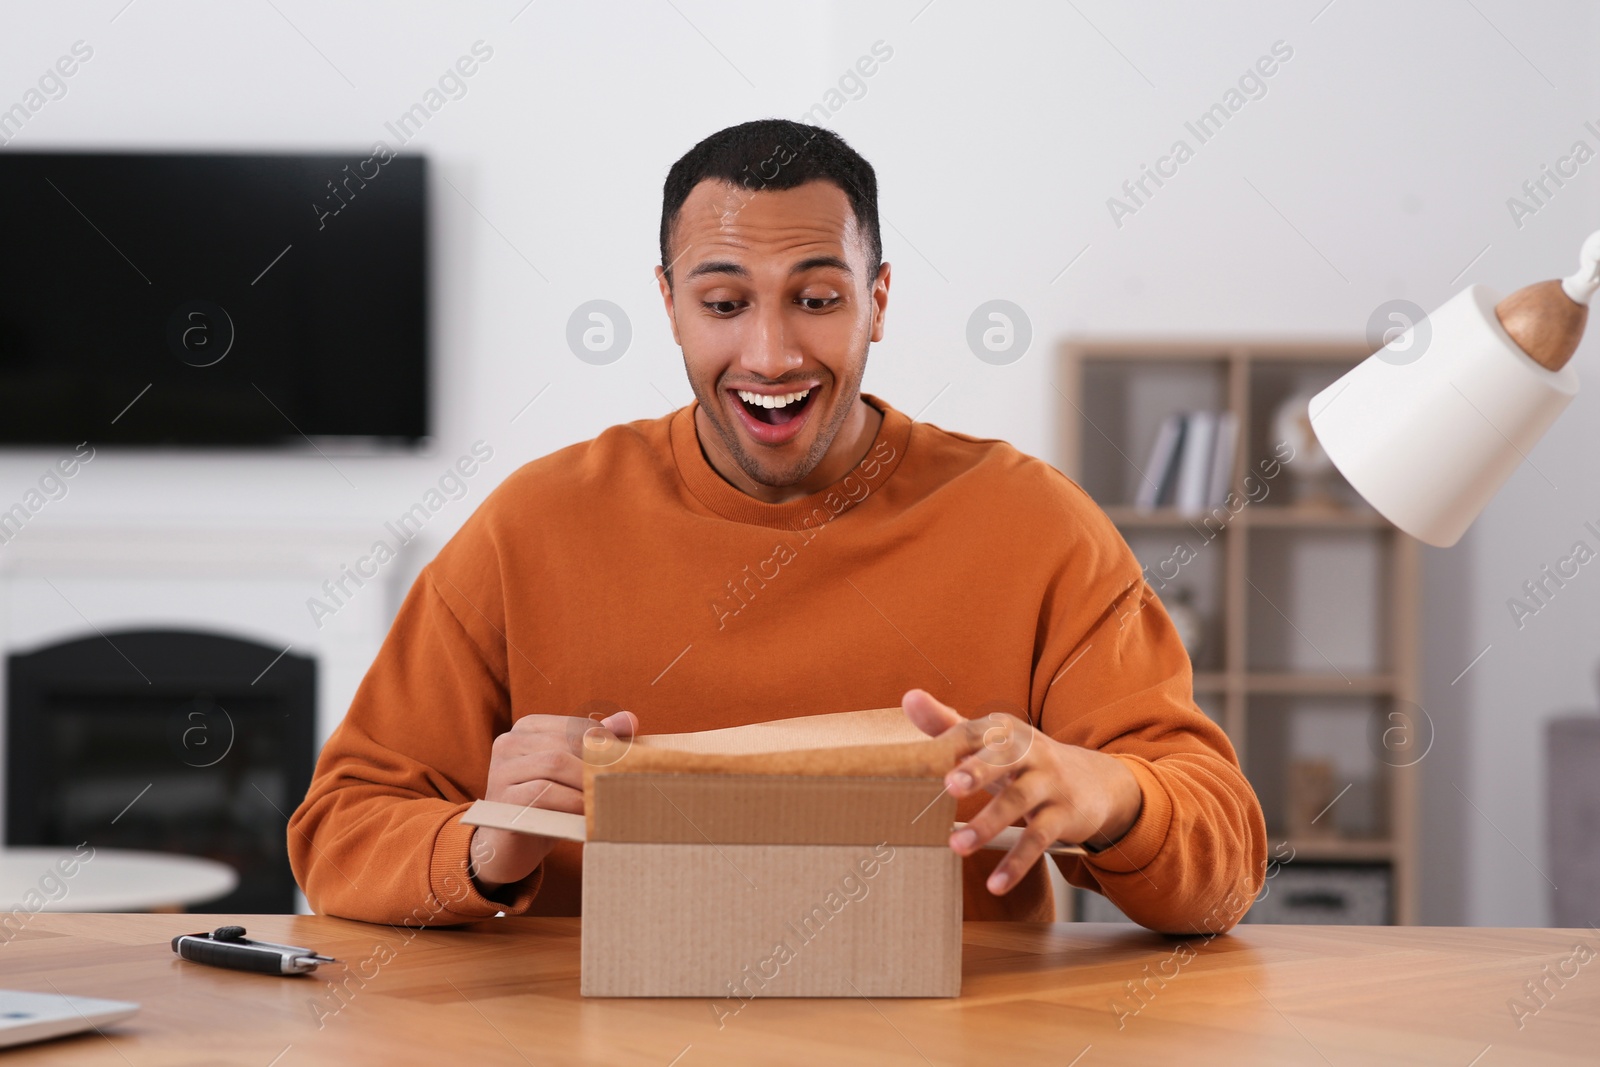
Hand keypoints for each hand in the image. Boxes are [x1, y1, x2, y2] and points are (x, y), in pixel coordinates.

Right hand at [469, 709, 636, 892]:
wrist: (511, 849)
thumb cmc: (547, 807)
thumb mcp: (572, 773)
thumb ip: (597, 745)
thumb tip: (630, 720)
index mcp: (528, 728)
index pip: (576, 725)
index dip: (606, 742)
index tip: (630, 762)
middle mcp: (509, 742)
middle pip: (566, 742)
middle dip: (599, 761)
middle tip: (625, 781)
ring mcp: (502, 770)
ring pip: (555, 762)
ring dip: (588, 781)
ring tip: (610, 797)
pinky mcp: (503, 798)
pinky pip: (544, 792)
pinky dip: (572, 801)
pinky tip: (589, 813)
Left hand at [900, 689, 1141, 894]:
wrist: (1092, 781)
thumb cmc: (1021, 761)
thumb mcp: (992, 742)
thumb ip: (949, 725)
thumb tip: (909, 698)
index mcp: (1006, 731)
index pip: (976, 732)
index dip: (951, 744)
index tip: (924, 760)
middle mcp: (1030, 751)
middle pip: (1004, 757)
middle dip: (979, 769)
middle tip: (950, 786)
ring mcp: (1049, 783)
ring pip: (1018, 802)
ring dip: (987, 824)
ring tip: (957, 846)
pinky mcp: (1062, 816)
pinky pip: (1038, 839)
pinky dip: (1016, 862)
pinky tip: (996, 884)